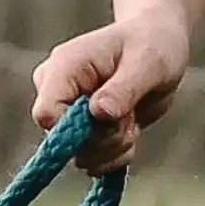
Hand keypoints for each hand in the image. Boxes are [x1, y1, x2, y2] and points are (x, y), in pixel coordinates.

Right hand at [29, 7, 188, 172]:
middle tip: (131, 114)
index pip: (46, 114)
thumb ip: (123, 89)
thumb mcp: (147, 63)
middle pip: (63, 141)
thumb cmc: (152, 44)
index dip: (76, 129)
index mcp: (63, 68)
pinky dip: (118, 153)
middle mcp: (56, 92)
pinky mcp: (82, 131)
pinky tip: (130, 129)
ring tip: (132, 117)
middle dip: (106, 138)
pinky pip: (94, 161)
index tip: (111, 120)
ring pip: (81, 156)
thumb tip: (98, 113)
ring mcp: (67, 114)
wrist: (158, 44)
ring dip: (115, 146)